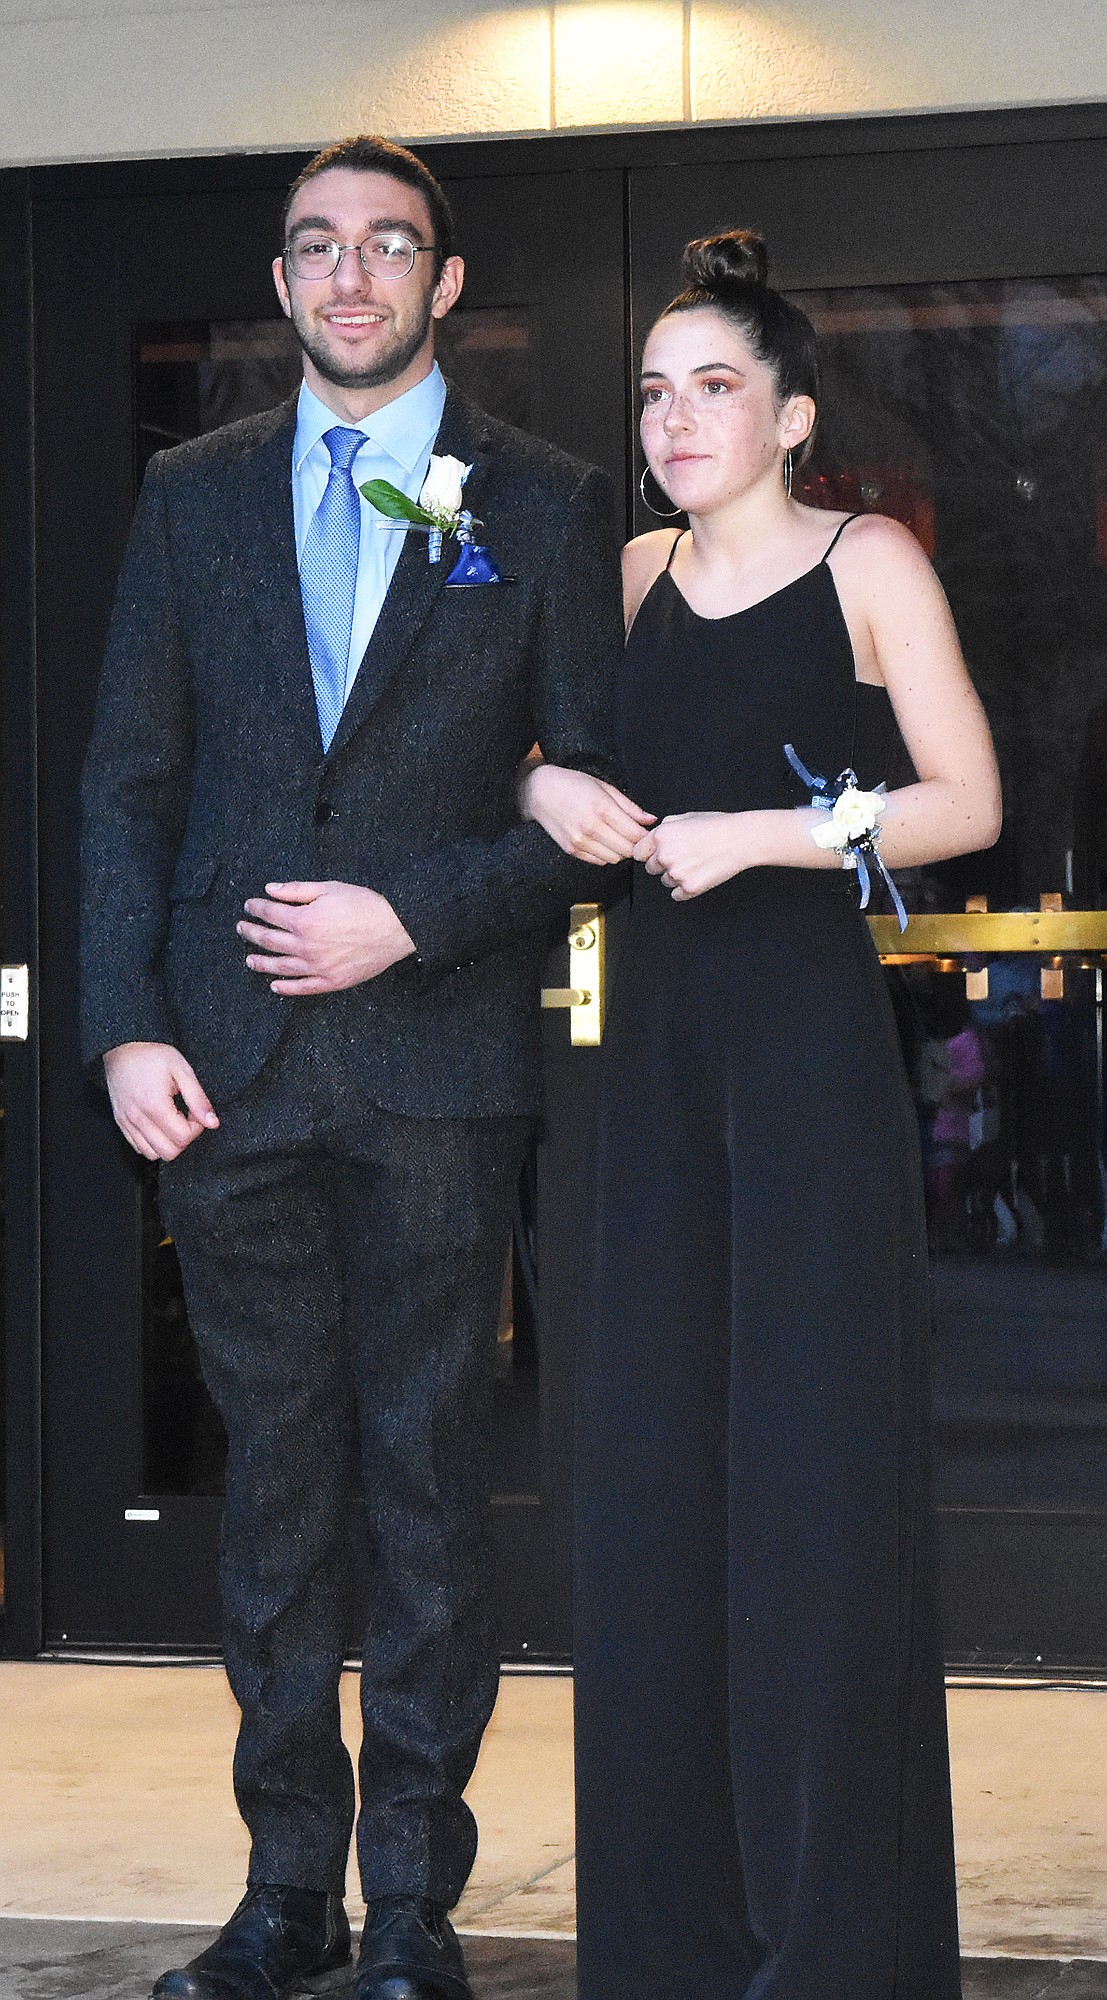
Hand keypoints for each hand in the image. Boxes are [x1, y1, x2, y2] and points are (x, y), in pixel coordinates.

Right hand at [104, 1041, 219, 1161]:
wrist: (122, 1048)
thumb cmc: (151, 1056)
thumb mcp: (182, 1070)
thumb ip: (198, 1099)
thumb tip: (212, 1123)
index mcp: (155, 1105)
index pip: (183, 1138)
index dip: (196, 1128)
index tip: (195, 1112)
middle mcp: (137, 1118)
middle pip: (169, 1152)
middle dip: (184, 1138)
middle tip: (185, 1117)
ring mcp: (127, 1123)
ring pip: (153, 1154)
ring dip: (168, 1143)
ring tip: (172, 1120)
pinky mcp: (121, 1123)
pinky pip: (139, 1148)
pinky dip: (153, 1143)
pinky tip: (159, 1124)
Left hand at [238, 881, 415, 993]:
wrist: (395, 928)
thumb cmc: (365, 905)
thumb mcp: (330, 888)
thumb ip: (297, 890)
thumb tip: (271, 889)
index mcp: (304, 921)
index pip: (270, 914)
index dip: (257, 908)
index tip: (249, 906)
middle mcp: (305, 946)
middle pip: (269, 941)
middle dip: (252, 933)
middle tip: (242, 929)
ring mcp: (317, 967)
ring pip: (280, 967)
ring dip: (261, 963)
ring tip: (249, 960)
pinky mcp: (331, 981)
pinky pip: (303, 987)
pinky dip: (286, 988)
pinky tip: (275, 986)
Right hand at [520, 764, 654, 862]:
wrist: (539, 791)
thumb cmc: (573, 784)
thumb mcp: (604, 787)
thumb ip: (629, 806)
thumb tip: (650, 820)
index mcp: (602, 808)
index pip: (635, 834)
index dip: (645, 837)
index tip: (647, 834)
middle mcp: (591, 827)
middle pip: (627, 850)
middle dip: (636, 845)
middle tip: (635, 837)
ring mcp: (580, 841)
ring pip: (614, 858)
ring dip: (621, 851)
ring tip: (619, 839)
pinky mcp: (572, 850)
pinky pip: (599, 861)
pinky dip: (606, 855)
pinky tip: (604, 842)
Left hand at [633, 812, 758, 899]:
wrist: (741, 839)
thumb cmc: (718, 826)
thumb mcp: (686, 817)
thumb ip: (665, 827)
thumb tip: (653, 837)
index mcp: (661, 836)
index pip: (638, 853)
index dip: (648, 853)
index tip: (657, 854)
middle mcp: (665, 855)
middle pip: (650, 868)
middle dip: (663, 864)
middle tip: (684, 857)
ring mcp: (676, 873)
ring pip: (665, 882)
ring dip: (676, 876)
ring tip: (695, 863)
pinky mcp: (689, 888)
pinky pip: (677, 895)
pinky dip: (685, 889)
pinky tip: (699, 875)